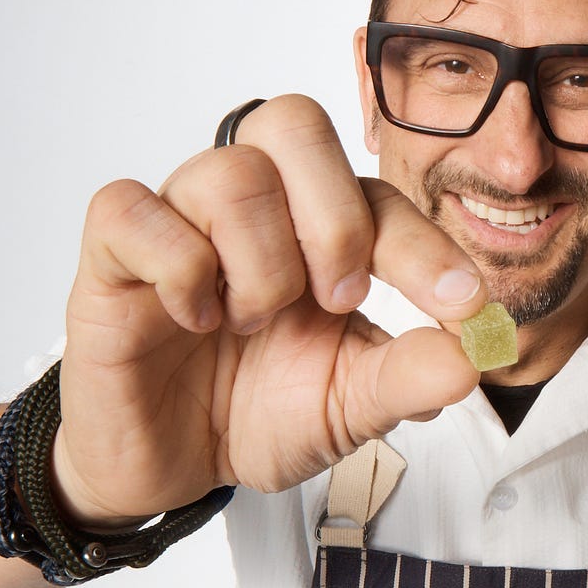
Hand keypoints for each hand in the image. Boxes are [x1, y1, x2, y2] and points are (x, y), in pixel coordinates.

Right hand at [51, 95, 486, 525]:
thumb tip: (474, 358)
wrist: (171, 465)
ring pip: (229, 172)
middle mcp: (251, 209)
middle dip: (337, 222)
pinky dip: (179, 269)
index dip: (425, 243)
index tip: (463, 304)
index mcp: (316, 233)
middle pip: (294, 121)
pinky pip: (133, 209)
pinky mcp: (112, 255)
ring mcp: (179, 222)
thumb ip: (407, 378)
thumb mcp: (349, 408)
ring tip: (250, 324)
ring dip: (261, 265)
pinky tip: (195, 320)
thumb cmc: (255, 415)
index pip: (376, 194)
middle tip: (338, 302)